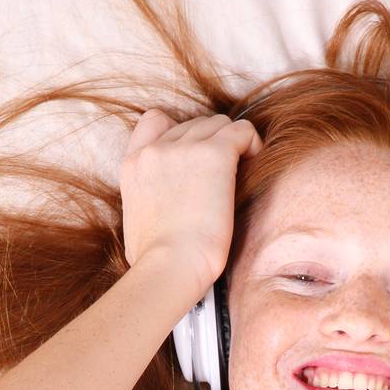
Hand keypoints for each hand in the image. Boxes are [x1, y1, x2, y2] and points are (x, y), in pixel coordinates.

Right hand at [120, 108, 262, 301]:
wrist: (169, 267)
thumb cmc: (156, 262)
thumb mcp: (135, 223)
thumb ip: (146, 201)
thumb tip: (162, 213)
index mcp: (134, 165)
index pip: (154, 122)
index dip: (179, 133)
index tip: (193, 157)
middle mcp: (156, 149)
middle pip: (193, 124)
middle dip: (211, 142)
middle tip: (224, 174)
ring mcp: (184, 148)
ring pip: (218, 124)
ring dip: (232, 142)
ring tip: (242, 170)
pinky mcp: (214, 154)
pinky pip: (242, 131)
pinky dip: (252, 143)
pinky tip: (254, 162)